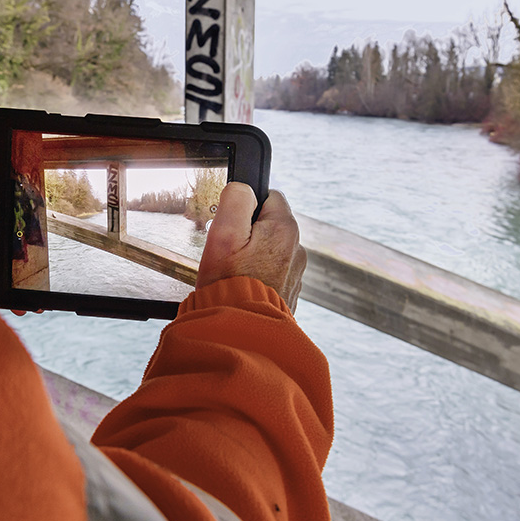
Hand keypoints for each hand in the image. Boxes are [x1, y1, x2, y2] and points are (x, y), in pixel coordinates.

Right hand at [197, 183, 305, 312]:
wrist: (241, 333)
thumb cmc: (229, 285)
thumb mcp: (223, 234)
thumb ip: (235, 200)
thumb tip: (243, 187)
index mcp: (284, 229)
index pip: (269, 195)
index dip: (245, 206)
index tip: (231, 225)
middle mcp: (297, 249)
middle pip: (268, 224)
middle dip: (247, 233)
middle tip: (228, 253)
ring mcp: (295, 273)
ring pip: (269, 250)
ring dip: (252, 256)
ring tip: (233, 273)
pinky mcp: (289, 292)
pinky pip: (272, 272)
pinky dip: (257, 275)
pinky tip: (242, 286)